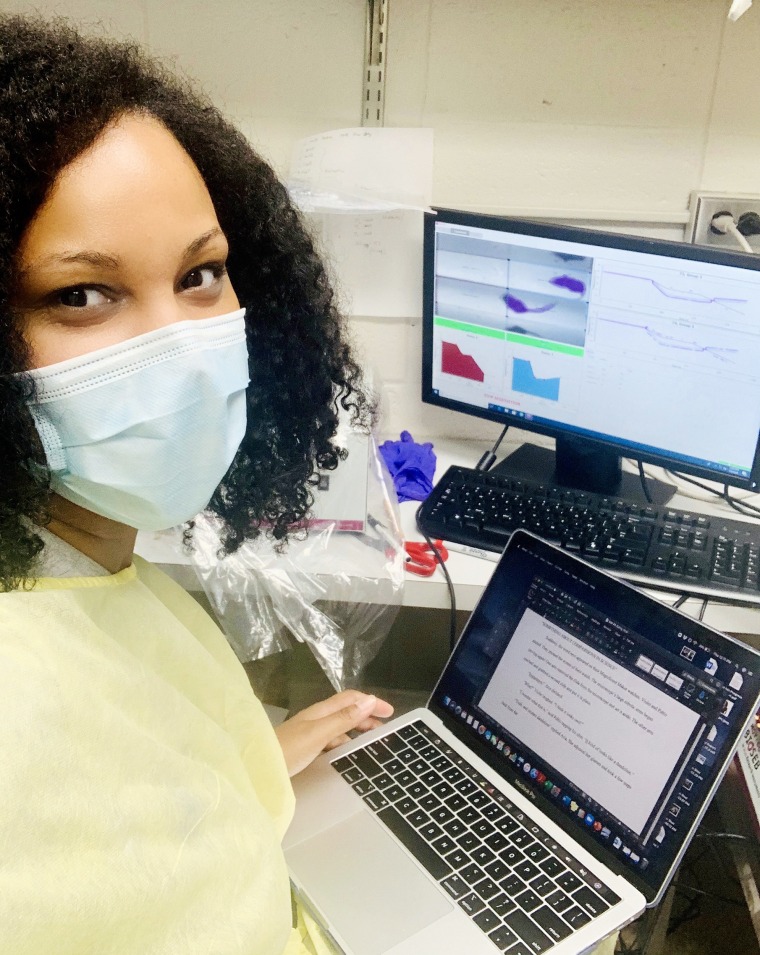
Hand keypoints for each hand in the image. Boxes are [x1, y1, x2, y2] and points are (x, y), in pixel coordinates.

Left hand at [275, 690, 393, 776]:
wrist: (259, 769)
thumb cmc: (288, 750)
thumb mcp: (319, 734)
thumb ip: (344, 718)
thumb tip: (369, 700)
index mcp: (321, 711)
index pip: (351, 699)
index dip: (371, 702)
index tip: (390, 712)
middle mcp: (316, 718)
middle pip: (347, 710)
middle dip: (367, 715)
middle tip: (385, 728)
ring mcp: (310, 732)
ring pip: (340, 725)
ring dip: (357, 729)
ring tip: (370, 741)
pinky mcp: (305, 746)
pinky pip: (332, 739)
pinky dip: (345, 742)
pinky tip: (347, 753)